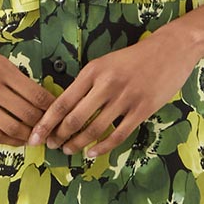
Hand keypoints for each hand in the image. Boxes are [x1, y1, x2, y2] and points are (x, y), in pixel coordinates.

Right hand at [0, 29, 54, 147]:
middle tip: (51, 129)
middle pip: (26, 113)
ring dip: (28, 135)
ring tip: (37, 136)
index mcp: (1, 68)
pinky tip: (19, 140)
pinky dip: (10, 140)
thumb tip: (40, 100)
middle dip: (43, 124)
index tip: (59, 112)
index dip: (51, 107)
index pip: (35, 94)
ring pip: (11, 127)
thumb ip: (15, 78)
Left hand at [27, 30, 200, 157]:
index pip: (61, 102)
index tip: (34, 137)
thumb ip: (86, 84)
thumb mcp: (105, 63)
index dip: (45, 123)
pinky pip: (117, 135)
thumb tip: (63, 109)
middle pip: (74, 119)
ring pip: (94, 130)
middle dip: (59, 137)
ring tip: (69, 150)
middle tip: (52, 146)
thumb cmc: (133, 58)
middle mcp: (106, 85)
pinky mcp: (142, 110)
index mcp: (93, 71)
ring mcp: (125, 98)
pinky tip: (92, 153)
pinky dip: (102, 147)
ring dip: (78, 144)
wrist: (170, 50)